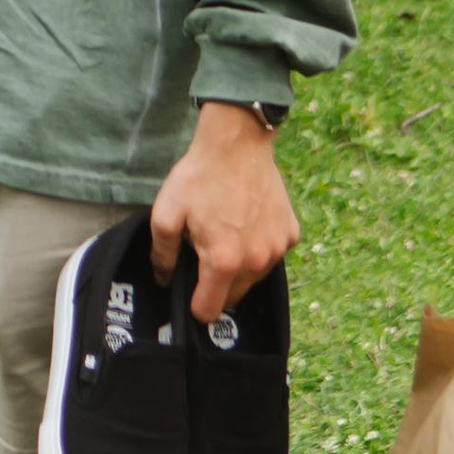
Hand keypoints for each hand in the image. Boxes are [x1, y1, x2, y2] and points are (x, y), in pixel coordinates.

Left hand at [150, 103, 299, 325]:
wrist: (237, 143)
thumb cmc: (199, 177)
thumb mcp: (166, 214)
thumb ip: (162, 255)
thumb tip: (164, 280)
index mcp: (224, 261)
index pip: (209, 310)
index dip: (194, 303)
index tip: (190, 286)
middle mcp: (256, 261)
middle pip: (233, 298)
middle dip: (217, 285)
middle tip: (206, 251)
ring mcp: (277, 248)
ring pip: (254, 278)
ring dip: (241, 267)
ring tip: (228, 233)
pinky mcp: (291, 234)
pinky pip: (272, 255)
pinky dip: (260, 247)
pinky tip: (247, 223)